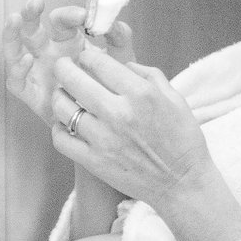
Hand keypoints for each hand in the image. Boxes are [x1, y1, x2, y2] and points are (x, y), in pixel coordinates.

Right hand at [3, 0, 132, 118]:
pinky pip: (17, 81)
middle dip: (30, 13)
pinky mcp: (32, 94)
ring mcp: (37, 73)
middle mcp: (48, 54)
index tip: (83, 15)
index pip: (61, 22)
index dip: (69, 15)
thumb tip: (112, 22)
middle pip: (31, 29)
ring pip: (15, 50)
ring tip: (15, 18)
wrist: (107, 121)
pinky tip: (27, 59)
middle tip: (36, 2)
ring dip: (12, 33)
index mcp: (67, 42)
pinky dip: (18, 69)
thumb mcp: (120, 60)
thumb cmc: (110, 88)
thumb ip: (120, 38)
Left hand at [49, 43, 214, 209]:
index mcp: (140, 94)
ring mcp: (103, 139)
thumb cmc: (183, 139)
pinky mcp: (93, 162)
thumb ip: (149, 75)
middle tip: (62, 66)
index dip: (86, 56)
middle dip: (63, 67)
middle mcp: (119, 113)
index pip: (98, 62)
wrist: (183, 184)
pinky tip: (65, 124)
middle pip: (72, 79)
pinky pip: (61, 139)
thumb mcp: (175, 99)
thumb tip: (123, 64)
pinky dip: (58, 129)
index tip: (84, 58)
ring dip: (59, 97)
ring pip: (62, 108)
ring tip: (63, 95)